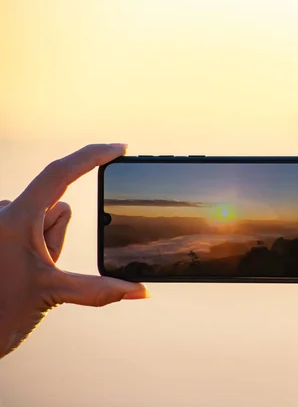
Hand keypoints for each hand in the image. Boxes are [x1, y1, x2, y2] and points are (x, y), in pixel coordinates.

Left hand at [0, 144, 149, 358]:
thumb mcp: (53, 294)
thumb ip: (102, 290)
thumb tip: (139, 291)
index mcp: (16, 218)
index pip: (60, 173)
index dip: (92, 156)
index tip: (119, 149)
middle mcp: (5, 213)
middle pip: (57, 209)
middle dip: (58, 238)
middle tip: (42, 268)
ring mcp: (0, 221)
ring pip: (46, 220)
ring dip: (47, 244)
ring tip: (27, 271)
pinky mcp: (0, 229)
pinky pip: (33, 227)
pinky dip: (37, 245)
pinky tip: (20, 268)